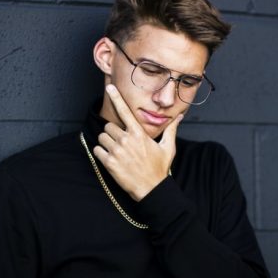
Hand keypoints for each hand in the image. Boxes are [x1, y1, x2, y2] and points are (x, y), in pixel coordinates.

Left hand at [93, 84, 182, 200]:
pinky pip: (97, 150)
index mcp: (139, 134)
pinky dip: (101, 153)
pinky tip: (111, 159)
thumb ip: (171, 129)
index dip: (116, 97)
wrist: (152, 189)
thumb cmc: (159, 168)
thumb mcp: (168, 147)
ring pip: (102, 137)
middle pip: (109, 126)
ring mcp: (117, 151)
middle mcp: (127, 140)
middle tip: (121, 143)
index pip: (125, 111)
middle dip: (113, 133)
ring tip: (117, 152)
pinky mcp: (109, 163)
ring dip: (106, 143)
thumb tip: (179, 116)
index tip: (110, 87)